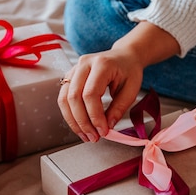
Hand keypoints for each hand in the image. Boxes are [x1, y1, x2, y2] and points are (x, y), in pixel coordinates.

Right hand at [57, 22, 180, 141]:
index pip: (90, 94)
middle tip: (93, 138)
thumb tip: (106, 127)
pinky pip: (64, 98)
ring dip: (73, 121)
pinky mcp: (70, 77)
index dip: (94, 116)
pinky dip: (70, 115)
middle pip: (74, 97)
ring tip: (86, 136)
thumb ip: (119, 108)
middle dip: (82, 122)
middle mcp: (83, 64)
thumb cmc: (129, 71)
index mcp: (101, 64)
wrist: (124, 56)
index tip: (103, 131)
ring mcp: (74, 69)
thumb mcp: (132, 89)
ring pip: (64, 99)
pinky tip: (80, 127)